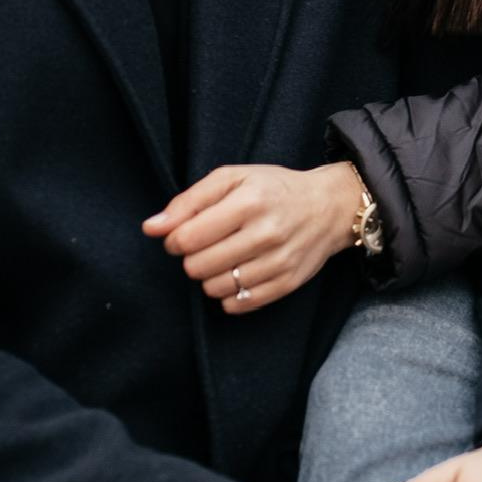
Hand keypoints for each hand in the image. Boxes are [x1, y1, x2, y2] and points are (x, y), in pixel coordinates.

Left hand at [145, 162, 365, 313]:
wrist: (329, 207)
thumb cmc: (273, 189)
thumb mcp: (232, 178)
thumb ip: (188, 201)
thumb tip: (151, 228)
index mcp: (248, 202)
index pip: (187, 238)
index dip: (174, 240)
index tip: (183, 235)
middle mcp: (266, 233)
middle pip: (197, 267)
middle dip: (192, 259)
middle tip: (205, 246)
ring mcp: (278, 262)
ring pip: (215, 288)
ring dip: (209, 277)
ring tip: (222, 259)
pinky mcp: (287, 283)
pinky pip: (238, 303)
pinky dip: (229, 294)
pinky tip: (236, 274)